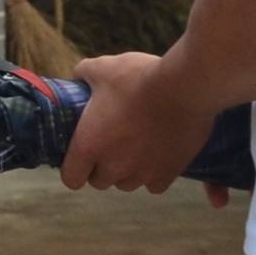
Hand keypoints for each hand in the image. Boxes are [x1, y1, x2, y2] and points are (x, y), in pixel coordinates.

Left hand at [56, 51, 221, 197]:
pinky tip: (155, 155)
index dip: (74, 169)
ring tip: (134, 147)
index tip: (81, 157)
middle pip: (100, 181)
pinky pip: (154, 185)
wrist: (184, 88)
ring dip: (126, 171)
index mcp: (89, 146)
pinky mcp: (169, 173)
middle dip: (101, 167)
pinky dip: (153, 174)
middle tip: (109, 144)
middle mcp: (114, 166)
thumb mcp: (102, 68)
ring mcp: (143, 173)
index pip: (71, 178)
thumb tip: (78, 78)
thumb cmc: (138, 78)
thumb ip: (83, 75)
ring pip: (127, 184)